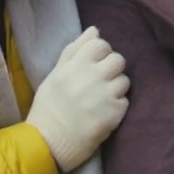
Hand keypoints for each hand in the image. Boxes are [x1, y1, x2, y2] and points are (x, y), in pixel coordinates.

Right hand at [26, 27, 129, 172]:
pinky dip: (117, 106)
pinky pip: (125, 101)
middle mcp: (92, 77)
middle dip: (112, 68)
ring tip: (103, 98)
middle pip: (118, 59)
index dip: (101, 52)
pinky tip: (104, 112)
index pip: (101, 44)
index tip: (95, 63)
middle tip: (102, 80)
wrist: (48, 143)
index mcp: (75, 65)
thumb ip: (74, 50)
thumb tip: (94, 30)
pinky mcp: (114, 114)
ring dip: (117, 87)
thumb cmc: (49, 107)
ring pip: (125, 80)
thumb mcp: (55, 74)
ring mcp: (105, 95)